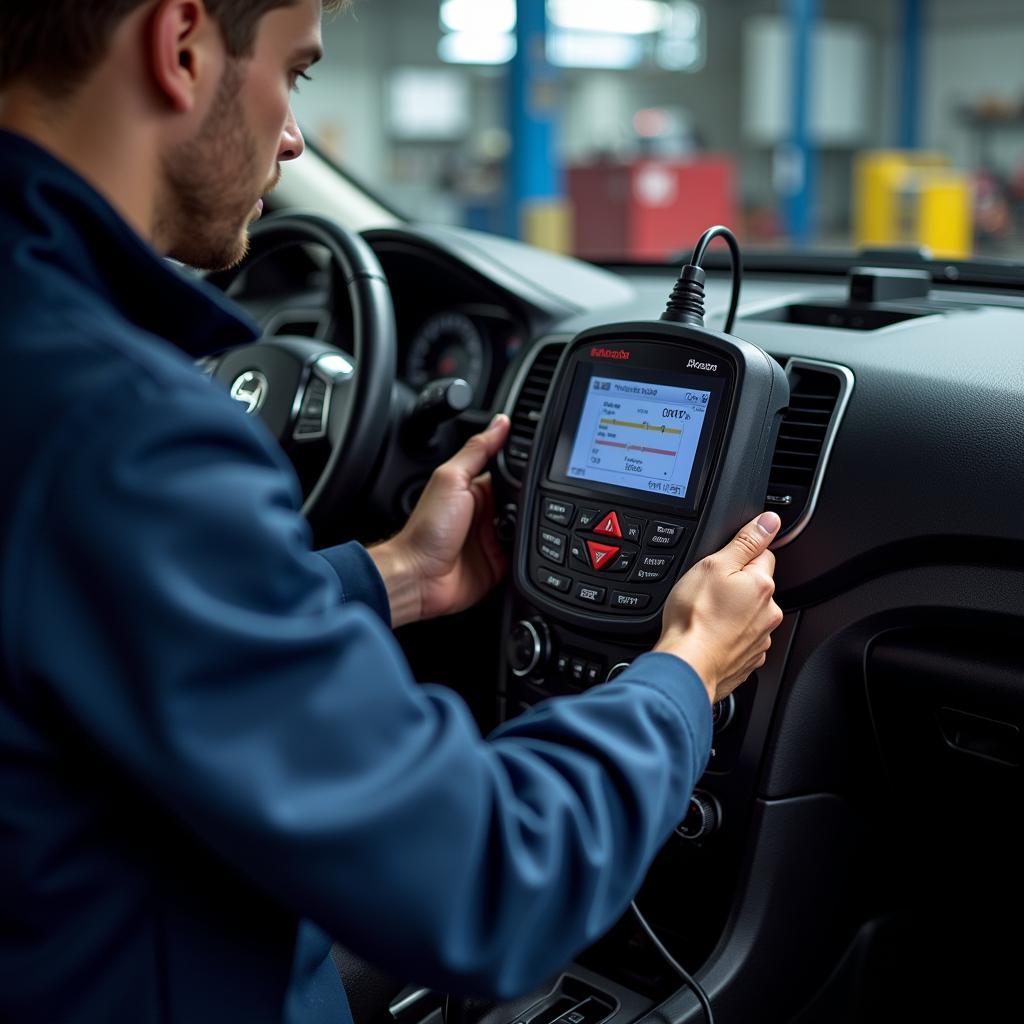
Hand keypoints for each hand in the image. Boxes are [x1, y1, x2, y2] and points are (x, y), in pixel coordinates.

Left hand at [369, 415, 510, 626]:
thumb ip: (477, 450)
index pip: (509, 471)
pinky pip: (525, 554)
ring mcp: (493, 539)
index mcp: (474, 488)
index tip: (540, 463)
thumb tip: (500, 423)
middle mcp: (486, 513)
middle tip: (528, 502)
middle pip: (523, 500)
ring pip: (528, 527)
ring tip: (522, 526)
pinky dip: (530, 551)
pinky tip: (528, 546)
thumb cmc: (426, 529)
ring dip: (531, 526)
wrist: (419, 576)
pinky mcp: (500, 563)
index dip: (524, 468)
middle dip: (531, 500)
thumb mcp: (451, 478)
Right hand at [654, 512, 783, 704]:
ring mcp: (760, 638)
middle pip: (756, 586)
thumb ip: (745, 541)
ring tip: (706, 616)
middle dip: (736, 586)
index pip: (762, 555)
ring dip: (733, 612)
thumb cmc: (695, 618)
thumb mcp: (713, 564)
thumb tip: (770, 521)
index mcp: (762, 584)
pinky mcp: (749, 659)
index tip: (722, 565)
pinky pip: (741, 639)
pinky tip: (709, 635)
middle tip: (708, 592)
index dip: (739, 555)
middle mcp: (769, 612)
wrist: (687, 665)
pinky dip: (729, 636)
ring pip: (749, 614)